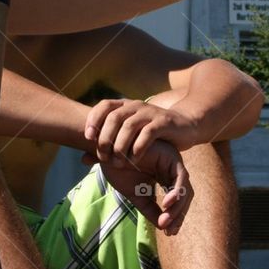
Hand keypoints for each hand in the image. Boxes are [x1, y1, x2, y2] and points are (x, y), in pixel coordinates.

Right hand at [82, 139, 192, 233]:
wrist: (107, 151)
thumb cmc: (119, 170)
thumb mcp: (136, 195)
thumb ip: (150, 208)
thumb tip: (164, 227)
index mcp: (164, 178)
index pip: (177, 201)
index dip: (175, 217)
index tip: (168, 232)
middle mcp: (171, 170)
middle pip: (185, 196)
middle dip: (178, 214)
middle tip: (168, 229)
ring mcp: (173, 163)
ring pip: (185, 188)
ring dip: (177, 207)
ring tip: (165, 221)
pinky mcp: (171, 156)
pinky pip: (180, 177)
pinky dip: (177, 192)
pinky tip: (167, 203)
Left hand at [85, 98, 201, 162]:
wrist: (186, 126)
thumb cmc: (154, 134)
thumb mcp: (130, 138)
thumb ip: (108, 147)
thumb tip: (83, 159)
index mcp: (126, 106)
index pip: (104, 105)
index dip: (94, 119)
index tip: (88, 137)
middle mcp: (136, 106)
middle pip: (114, 117)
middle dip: (105, 138)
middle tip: (103, 156)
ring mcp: (150, 113)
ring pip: (128, 126)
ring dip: (120, 146)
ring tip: (118, 162)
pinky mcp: (163, 122)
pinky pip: (147, 133)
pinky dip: (138, 147)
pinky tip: (135, 160)